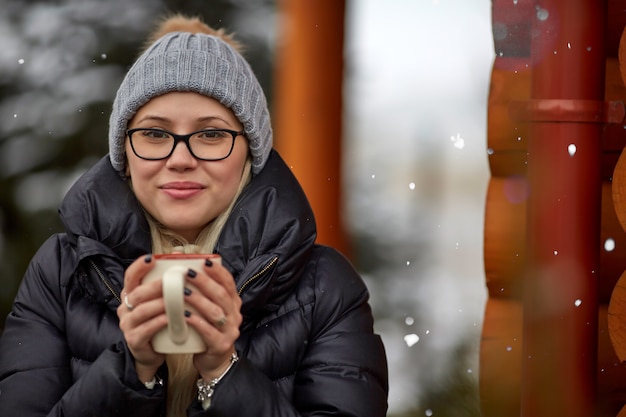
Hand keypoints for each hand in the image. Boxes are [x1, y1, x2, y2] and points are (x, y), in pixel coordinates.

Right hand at [117, 254, 166, 381]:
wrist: (154, 352)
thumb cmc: (160, 321)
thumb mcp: (162, 299)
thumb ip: (168, 278)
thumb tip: (179, 253)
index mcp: (131, 294)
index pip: (130, 276)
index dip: (139, 266)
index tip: (152, 259)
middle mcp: (126, 308)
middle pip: (137, 293)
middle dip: (155, 285)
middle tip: (172, 280)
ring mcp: (128, 325)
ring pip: (142, 311)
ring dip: (160, 304)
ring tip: (176, 299)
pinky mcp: (134, 340)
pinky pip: (146, 329)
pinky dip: (160, 322)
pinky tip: (171, 318)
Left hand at [184, 258, 241, 379]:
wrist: (214, 362)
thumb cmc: (208, 330)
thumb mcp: (210, 309)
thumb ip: (203, 291)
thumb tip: (186, 266)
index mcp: (233, 303)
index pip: (229, 283)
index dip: (218, 271)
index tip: (205, 262)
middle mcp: (234, 315)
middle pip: (221, 295)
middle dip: (205, 282)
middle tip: (188, 273)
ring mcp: (229, 330)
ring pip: (215, 312)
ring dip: (199, 300)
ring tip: (183, 292)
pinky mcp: (220, 345)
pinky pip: (208, 331)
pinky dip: (196, 322)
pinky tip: (184, 315)